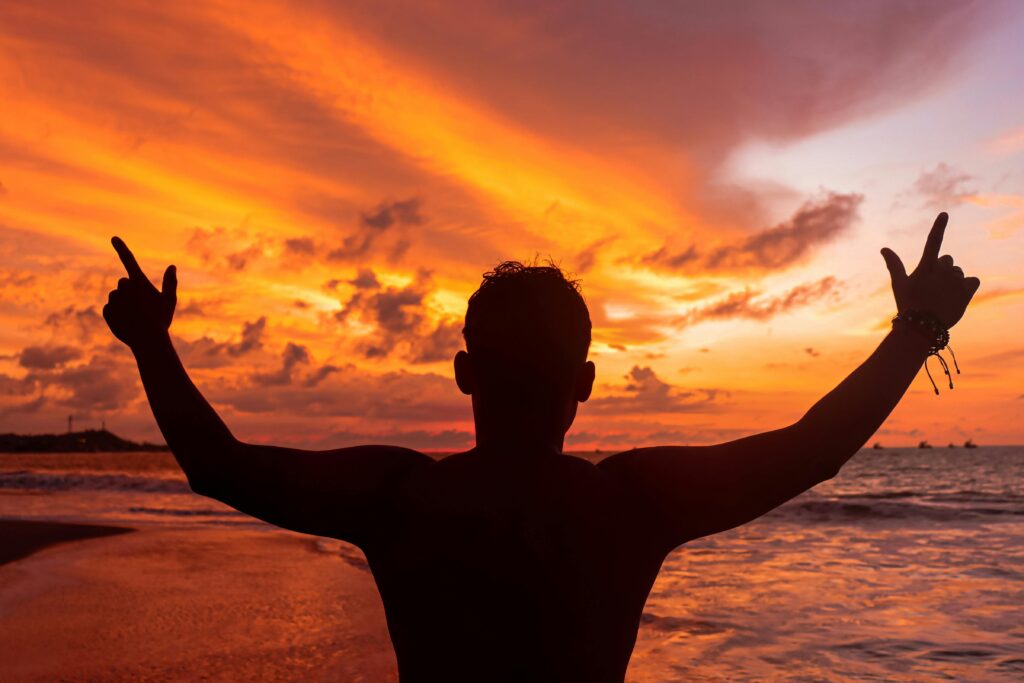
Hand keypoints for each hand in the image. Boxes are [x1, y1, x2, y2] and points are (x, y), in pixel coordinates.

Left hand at [103, 237, 176, 348]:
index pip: (129, 260)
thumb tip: (172, 266)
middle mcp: (124, 287)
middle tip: (141, 306)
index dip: (121, 247)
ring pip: (115, 296)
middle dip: (129, 291)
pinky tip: (126, 322)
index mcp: (139, 282)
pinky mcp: (107, 311)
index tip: (113, 237)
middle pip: (123, 283)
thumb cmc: (161, 320)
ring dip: (122, 303)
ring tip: (134, 316)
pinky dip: (116, 314)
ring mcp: (114, 299)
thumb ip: (170, 282)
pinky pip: (109, 308)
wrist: (147, 341)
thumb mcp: (169, 301)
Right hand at [881, 212, 979, 328]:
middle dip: (943, 269)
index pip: (933, 241)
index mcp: (925, 267)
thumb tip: (883, 248)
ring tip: (942, 296)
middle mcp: (942, 271)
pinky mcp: (968, 290)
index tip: (945, 213)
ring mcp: (955, 280)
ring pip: (959, 272)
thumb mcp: (899, 284)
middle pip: (948, 260)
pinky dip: (967, 287)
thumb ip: (894, 264)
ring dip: (953, 280)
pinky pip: (973, 280)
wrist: (922, 328)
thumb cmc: (908, 304)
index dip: (939, 226)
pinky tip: (957, 297)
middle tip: (933, 287)